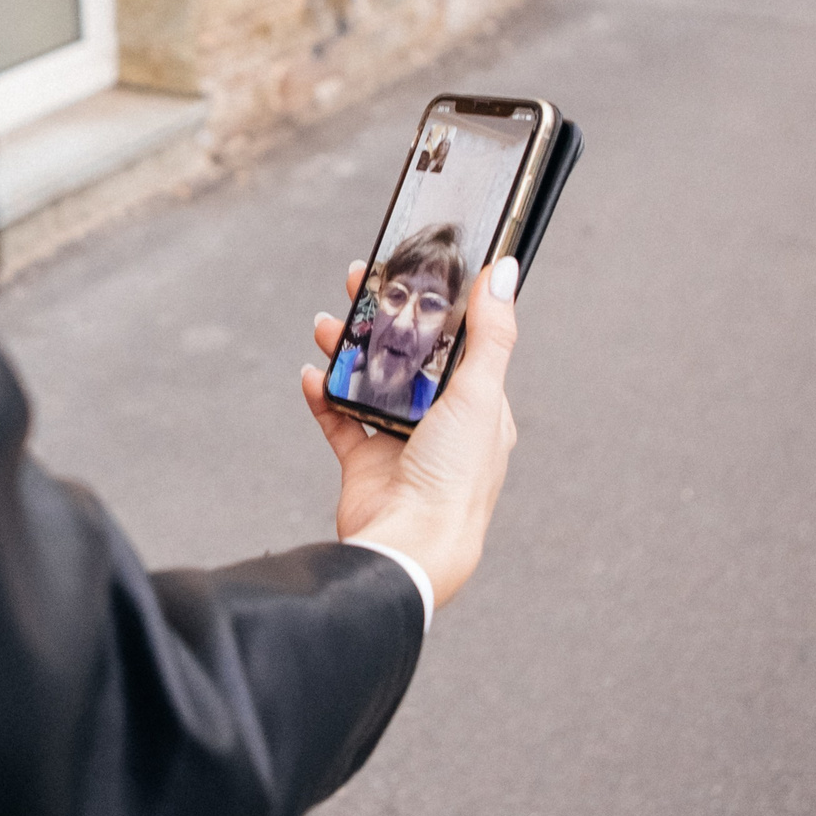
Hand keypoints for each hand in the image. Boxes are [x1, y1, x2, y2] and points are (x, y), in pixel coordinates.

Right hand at [301, 255, 519, 610]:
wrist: (410, 544)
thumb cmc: (455, 478)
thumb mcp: (479, 394)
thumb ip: (491, 333)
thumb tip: (504, 272)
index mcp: (477, 407)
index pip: (454, 342)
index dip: (432, 305)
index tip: (408, 270)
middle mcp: (440, 422)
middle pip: (406, 355)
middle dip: (380, 318)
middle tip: (355, 283)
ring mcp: (400, 442)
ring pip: (368, 380)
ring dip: (346, 350)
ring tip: (325, 325)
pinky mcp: (363, 461)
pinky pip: (338, 418)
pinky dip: (323, 394)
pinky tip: (312, 374)